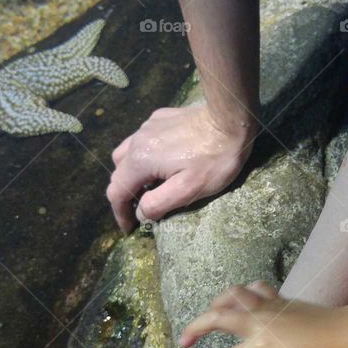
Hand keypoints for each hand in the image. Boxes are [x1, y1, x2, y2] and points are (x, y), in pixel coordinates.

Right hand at [107, 100, 256, 231]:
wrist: (230, 120)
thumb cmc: (214, 159)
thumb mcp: (188, 190)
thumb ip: (159, 203)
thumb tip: (141, 213)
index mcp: (140, 161)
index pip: (117, 192)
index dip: (120, 214)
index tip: (129, 229)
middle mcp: (137, 141)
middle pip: (118, 173)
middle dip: (124, 195)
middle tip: (138, 211)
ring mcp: (147, 126)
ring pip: (125, 153)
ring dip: (130, 174)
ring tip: (146, 187)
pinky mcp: (160, 118)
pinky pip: (141, 139)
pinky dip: (142, 155)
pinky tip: (159, 161)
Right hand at [180, 281, 347, 347]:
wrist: (345, 334)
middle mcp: (257, 322)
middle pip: (215, 317)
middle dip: (194, 329)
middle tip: (184, 342)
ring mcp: (267, 306)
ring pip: (231, 295)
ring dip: (215, 304)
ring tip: (209, 318)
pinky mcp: (278, 298)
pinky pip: (254, 288)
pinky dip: (243, 292)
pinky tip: (242, 303)